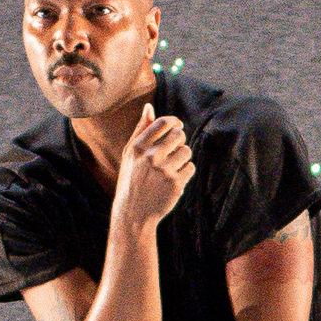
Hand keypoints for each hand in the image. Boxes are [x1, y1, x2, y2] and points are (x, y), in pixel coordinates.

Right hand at [113, 102, 193, 231]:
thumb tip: (149, 106)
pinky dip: (185, 172)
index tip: (177, 126)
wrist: (133, 213)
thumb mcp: (130, 154)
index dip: (174, 122)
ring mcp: (164, 171)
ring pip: (187, 151)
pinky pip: (190, 167)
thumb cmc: (132, 179)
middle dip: (179, 140)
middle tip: (173, 150)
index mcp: (138, 147)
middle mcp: (151, 157)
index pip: (163, 123)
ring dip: (183, 157)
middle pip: (179, 135)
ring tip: (172, 166)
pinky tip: (174, 179)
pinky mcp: (176, 184)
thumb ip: (140, 129)